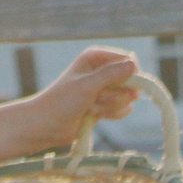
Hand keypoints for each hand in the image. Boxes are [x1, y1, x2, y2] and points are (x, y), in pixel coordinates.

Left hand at [15, 47, 141, 152]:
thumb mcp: (87, 85)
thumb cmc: (63, 101)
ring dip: (110, 106)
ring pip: (127, 97)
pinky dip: (111, 114)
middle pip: (131, 81)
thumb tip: (134, 65)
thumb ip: (111, 75)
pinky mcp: (106, 104)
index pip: (128, 60)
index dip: (131, 75)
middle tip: (95, 98)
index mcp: (95, 57)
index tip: (124, 88)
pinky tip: (94, 114)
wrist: (48, 125)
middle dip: (115, 95)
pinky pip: (123, 108)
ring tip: (90, 107)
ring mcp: (105, 88)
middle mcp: (102, 70)